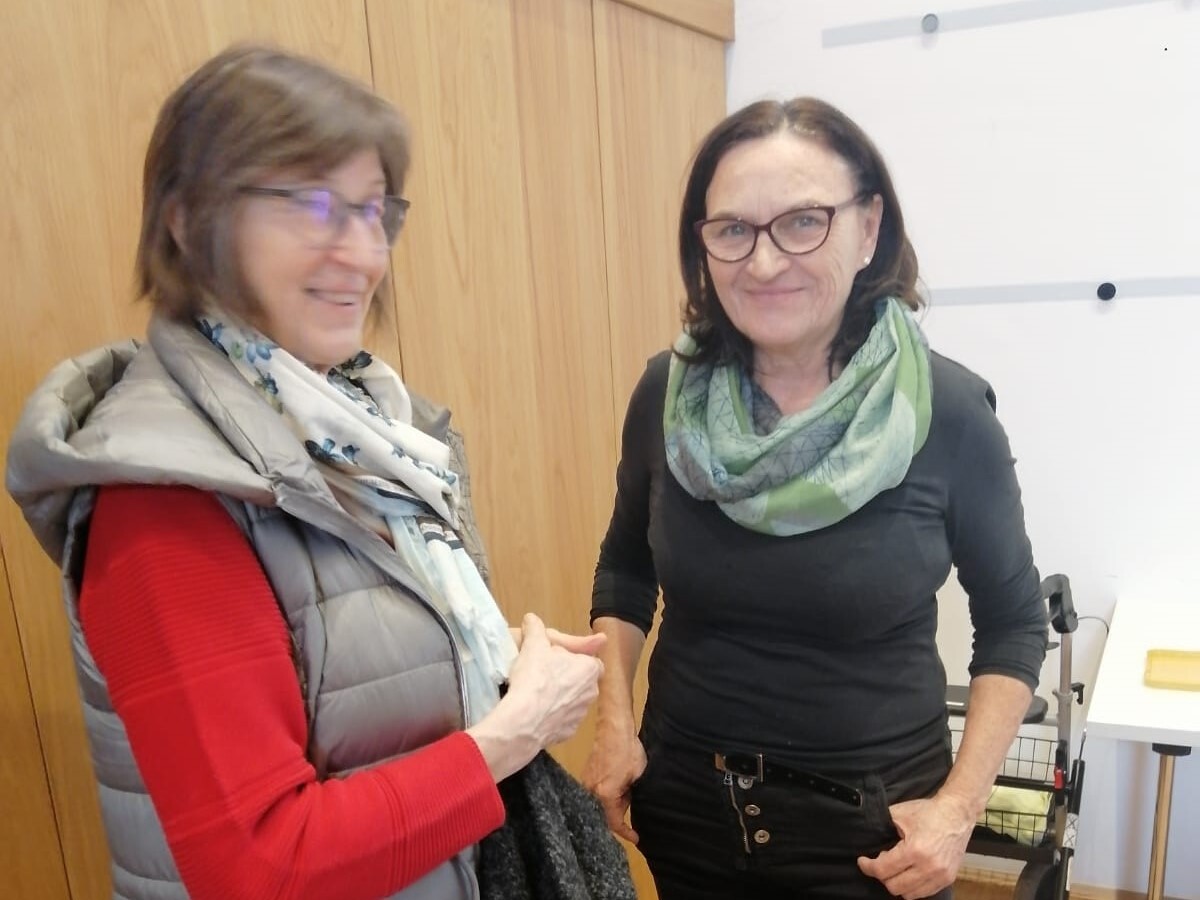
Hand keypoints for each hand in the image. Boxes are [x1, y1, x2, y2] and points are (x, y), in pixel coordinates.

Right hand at [470, 614, 604, 780]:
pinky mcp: (569, 732)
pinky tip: (535, 710)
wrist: (524, 720)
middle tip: (544, 673)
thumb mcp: (533, 644)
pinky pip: (562, 719)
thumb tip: (531, 618)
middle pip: (581, 680)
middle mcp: (591, 692)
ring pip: (572, 700)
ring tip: (537, 693)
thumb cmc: (534, 679)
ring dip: (560, 696)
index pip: (589, 659)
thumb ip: (535, 628)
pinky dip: (552, 715)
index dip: (571, 658)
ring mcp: (581, 714)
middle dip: (567, 677)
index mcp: (590, 668)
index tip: (555, 658)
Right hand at [582, 717, 646, 843]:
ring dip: (613, 804)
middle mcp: (591, 792)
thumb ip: (632, 797)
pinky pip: (596, 794)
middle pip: (604, 814)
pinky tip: (619, 787)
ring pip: (600, 804)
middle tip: (632, 808)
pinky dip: (606, 795)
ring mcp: (586, 783)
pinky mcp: (586, 775)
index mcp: (605, 795)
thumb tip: (633, 806)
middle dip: (619, 816)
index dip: (626, 833)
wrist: (614, 728)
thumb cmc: (628, 751)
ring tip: (628, 793)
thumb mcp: (638, 777)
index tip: (637, 838)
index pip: (614, 822)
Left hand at [856, 792, 974, 898]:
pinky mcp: (948, 878)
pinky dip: (912, 887)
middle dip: (881, 876)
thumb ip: (882, 827)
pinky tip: (908, 873)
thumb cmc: (928, 812)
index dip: (868, 867)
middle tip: (880, 862)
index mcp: (914, 850)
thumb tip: (868, 836)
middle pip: (894, 887)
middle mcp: (928, 867)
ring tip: (895, 868)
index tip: (863, 861)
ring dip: (897, 883)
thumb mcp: (899, 813)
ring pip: (909, 894)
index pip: (883, 870)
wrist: (957, 812)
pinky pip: (924, 893)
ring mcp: (940, 875)